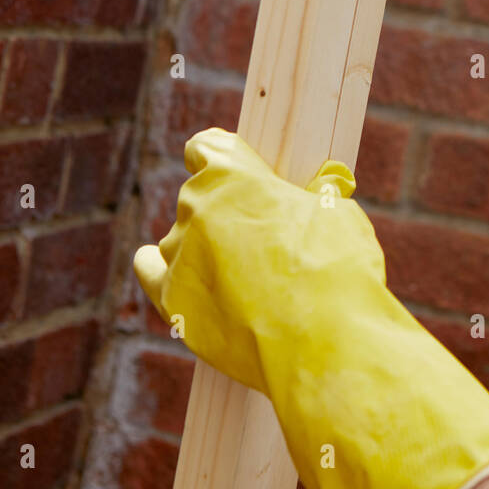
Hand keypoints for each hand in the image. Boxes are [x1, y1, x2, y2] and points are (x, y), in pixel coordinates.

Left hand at [134, 126, 376, 394]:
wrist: (324, 341)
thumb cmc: (336, 268)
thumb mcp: (336, 212)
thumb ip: (313, 197)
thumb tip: (323, 188)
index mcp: (230, 174)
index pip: (207, 147)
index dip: (218, 153)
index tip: (226, 163)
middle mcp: (196, 209)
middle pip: (197, 198)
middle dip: (224, 211)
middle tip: (260, 236)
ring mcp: (179, 256)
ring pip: (180, 240)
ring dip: (203, 248)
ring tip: (242, 275)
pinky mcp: (172, 302)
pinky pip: (152, 273)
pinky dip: (161, 270)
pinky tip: (176, 274)